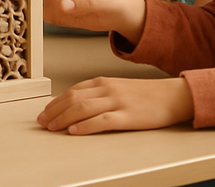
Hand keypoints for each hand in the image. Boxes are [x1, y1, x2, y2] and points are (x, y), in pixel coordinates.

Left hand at [37, 76, 194, 133]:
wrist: (171, 96)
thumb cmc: (144, 95)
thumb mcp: (117, 88)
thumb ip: (98, 94)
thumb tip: (76, 104)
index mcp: (103, 82)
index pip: (72, 91)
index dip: (56, 102)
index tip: (44, 112)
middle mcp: (107, 89)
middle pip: (73, 99)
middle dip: (54, 111)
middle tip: (42, 122)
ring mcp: (117, 102)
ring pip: (83, 108)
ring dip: (64, 118)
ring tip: (52, 127)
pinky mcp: (127, 116)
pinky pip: (102, 121)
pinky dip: (86, 126)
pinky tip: (75, 131)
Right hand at [43, 0, 145, 43]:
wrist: (119, 15)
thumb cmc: (116, 1)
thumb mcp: (107, 1)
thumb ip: (86, 3)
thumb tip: (63, 6)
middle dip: (62, 8)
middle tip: (79, 10)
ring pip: (46, 7)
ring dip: (61, 15)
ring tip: (81, 12)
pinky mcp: (54, 7)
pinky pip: (48, 17)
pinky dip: (59, 21)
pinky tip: (74, 17)